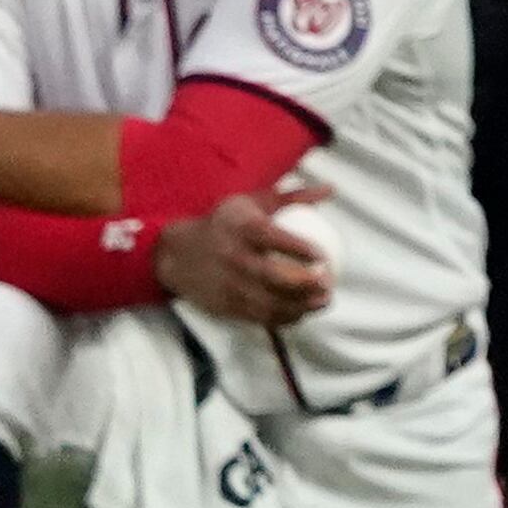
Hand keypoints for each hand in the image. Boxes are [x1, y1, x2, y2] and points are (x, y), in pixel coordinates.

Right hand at [156, 188, 332, 325]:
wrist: (177, 253)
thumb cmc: (223, 223)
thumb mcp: (251, 202)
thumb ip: (292, 197)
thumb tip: (330, 190)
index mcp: (240, 228)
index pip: (273, 238)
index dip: (300, 249)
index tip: (324, 256)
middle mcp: (232, 257)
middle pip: (272, 276)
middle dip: (305, 284)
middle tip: (329, 283)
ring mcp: (227, 284)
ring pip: (268, 302)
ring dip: (301, 306)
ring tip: (323, 300)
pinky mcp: (225, 306)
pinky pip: (258, 316)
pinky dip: (283, 318)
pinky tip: (301, 312)